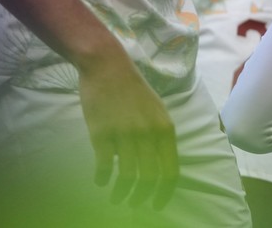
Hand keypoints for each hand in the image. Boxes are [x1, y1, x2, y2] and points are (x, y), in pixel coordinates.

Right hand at [77, 52, 177, 209]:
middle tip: (135, 205)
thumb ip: (160, 136)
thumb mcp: (157, 111)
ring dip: (122, 193)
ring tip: (117, 199)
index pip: (171, 170)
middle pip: (150, 178)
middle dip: (142, 197)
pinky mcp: (101, 134)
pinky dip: (102, 178)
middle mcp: (148, 134)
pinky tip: (100, 181)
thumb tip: (159, 165)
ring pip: (127, 176)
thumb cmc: (133, 89)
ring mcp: (125, 134)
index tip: (157, 204)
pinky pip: (104, 166)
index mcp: (166, 129)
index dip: (165, 192)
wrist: (108, 66)